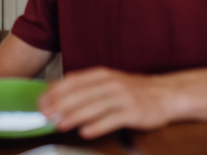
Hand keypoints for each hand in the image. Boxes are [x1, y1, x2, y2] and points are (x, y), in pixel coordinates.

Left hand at [39, 67, 172, 138]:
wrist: (165, 94)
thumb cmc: (130, 90)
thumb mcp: (107, 81)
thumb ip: (84, 85)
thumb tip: (55, 91)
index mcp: (102, 74)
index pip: (74, 81)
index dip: (56, 91)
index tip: (41, 102)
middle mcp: (111, 83)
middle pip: (81, 94)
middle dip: (60, 105)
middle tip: (45, 115)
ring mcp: (123, 97)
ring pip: (94, 106)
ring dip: (75, 116)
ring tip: (60, 124)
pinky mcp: (134, 112)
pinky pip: (112, 120)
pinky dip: (97, 126)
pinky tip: (85, 132)